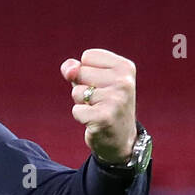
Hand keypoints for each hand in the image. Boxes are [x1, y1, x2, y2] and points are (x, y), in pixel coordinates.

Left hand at [60, 49, 137, 163]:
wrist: (121, 138)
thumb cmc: (103, 102)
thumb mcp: (92, 79)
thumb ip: (76, 67)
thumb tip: (69, 69)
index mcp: (125, 67)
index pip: (88, 56)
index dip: (87, 71)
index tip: (102, 84)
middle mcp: (124, 81)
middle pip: (80, 72)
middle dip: (83, 87)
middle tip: (100, 100)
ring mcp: (116, 99)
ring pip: (76, 91)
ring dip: (82, 102)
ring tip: (99, 109)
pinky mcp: (105, 117)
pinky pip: (76, 110)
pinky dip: (81, 116)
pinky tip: (96, 121)